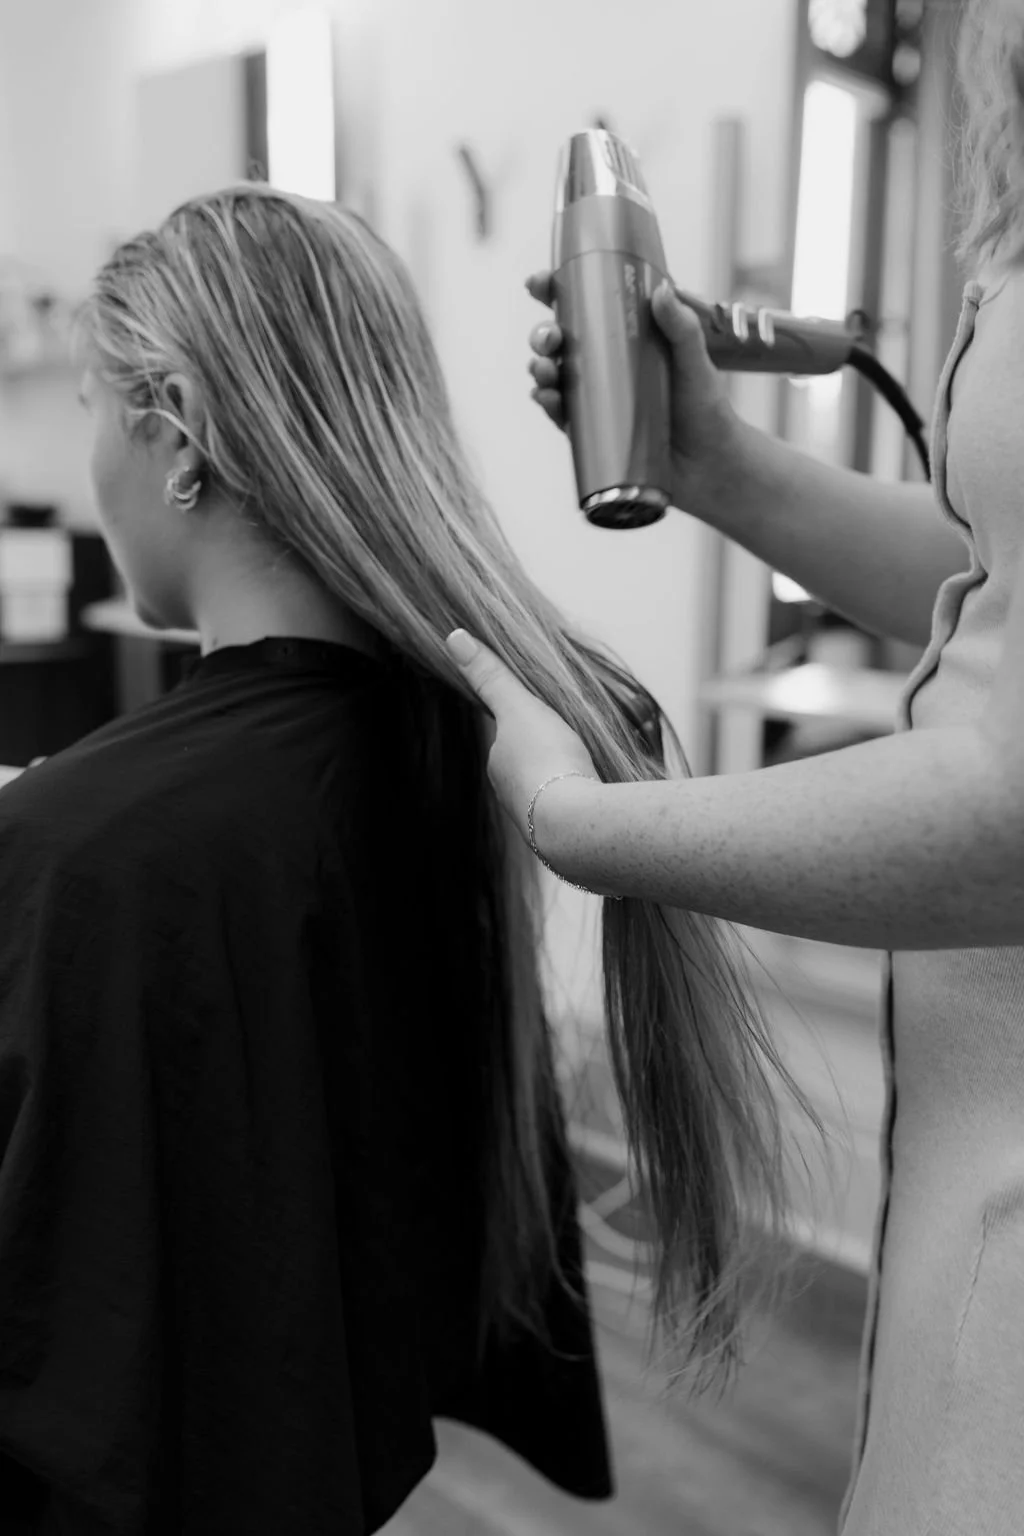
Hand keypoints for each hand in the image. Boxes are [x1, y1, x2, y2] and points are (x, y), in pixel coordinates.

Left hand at [444, 628, 597, 844]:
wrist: (575, 822)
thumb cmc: (547, 760)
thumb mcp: (520, 706)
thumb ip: (492, 675)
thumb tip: (454, 638)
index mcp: (499, 766)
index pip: (509, 739)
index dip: (528, 725)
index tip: (550, 719)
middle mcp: (512, 795)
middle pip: (532, 765)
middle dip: (551, 755)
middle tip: (576, 741)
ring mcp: (539, 819)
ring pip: (554, 790)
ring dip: (570, 779)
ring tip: (593, 767)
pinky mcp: (568, 837)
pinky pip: (576, 810)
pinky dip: (586, 799)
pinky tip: (602, 793)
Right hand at [525, 269, 742, 514]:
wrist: (708, 465)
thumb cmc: (704, 409)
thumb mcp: (695, 362)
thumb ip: (682, 327)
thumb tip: (662, 290)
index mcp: (623, 337)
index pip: (582, 307)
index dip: (554, 291)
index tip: (540, 284)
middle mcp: (604, 365)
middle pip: (559, 341)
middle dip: (542, 335)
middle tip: (550, 338)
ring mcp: (595, 398)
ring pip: (553, 376)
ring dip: (540, 369)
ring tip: (546, 370)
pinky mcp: (591, 432)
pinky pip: (560, 415)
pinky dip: (547, 404)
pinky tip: (545, 397)